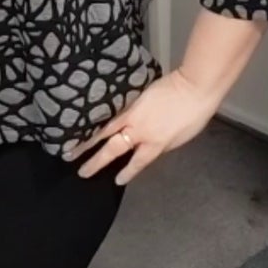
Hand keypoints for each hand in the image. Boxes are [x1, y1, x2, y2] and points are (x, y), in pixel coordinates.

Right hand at [64, 69, 219, 185]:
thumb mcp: (180, 139)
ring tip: (73, 147)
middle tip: (80, 170)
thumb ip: (160, 145)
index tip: (115, 180)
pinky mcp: (131, 98)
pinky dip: (99, 119)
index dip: (126, 172)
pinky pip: (111, 112)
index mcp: (154, 144)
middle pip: (113, 149)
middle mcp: (139, 130)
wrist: (193, 87)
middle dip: (96, 161)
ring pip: (105, 129)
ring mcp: (132, 112)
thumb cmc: (193, 115)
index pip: (136, 163)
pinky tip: (87, 121)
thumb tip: (148, 149)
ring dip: (89, 140)